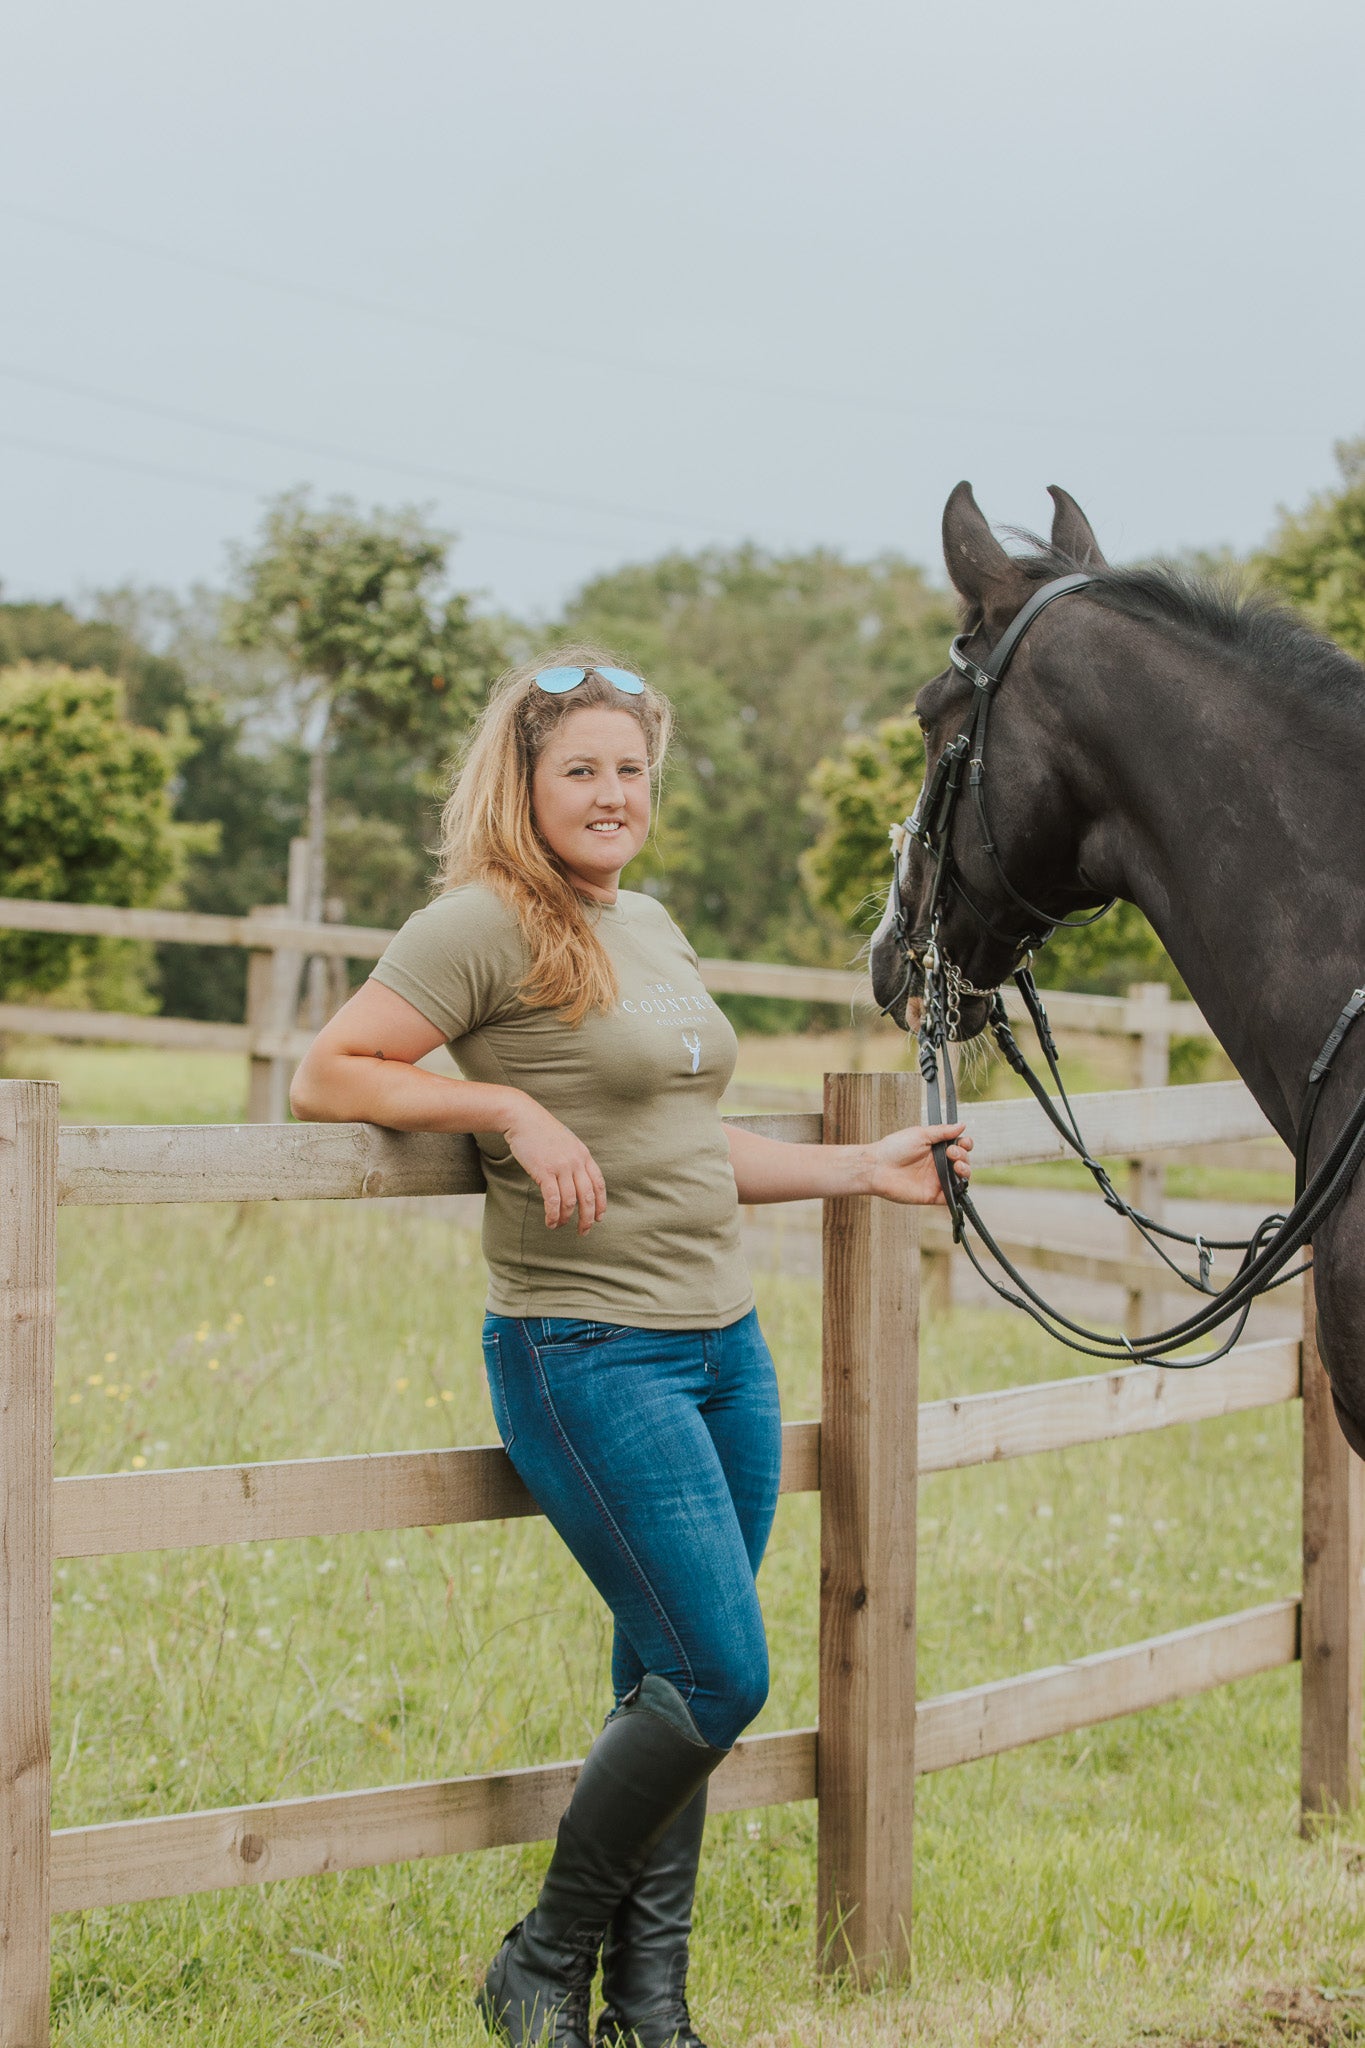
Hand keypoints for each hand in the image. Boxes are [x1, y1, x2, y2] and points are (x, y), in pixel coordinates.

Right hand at [502, 1096, 606, 1232]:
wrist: (523, 1118)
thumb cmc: (542, 1131)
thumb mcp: (566, 1142)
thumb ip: (574, 1159)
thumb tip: (576, 1179)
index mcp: (583, 1155)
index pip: (598, 1184)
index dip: (601, 1203)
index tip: (599, 1217)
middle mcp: (576, 1162)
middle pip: (588, 1196)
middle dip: (588, 1218)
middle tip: (584, 1231)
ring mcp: (561, 1167)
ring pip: (570, 1201)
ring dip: (566, 1218)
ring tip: (560, 1225)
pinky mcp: (544, 1171)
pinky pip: (553, 1200)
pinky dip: (553, 1214)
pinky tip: (550, 1222)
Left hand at [868, 1122, 972, 1206]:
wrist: (878, 1167)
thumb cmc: (894, 1148)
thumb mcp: (920, 1134)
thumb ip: (942, 1131)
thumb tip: (962, 1125)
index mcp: (937, 1149)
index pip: (960, 1147)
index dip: (965, 1144)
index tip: (962, 1142)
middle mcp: (939, 1165)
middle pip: (964, 1161)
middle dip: (964, 1156)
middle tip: (952, 1153)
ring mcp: (937, 1180)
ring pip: (962, 1179)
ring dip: (966, 1170)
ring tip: (957, 1165)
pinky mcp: (933, 1195)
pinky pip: (952, 1197)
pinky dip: (959, 1192)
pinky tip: (957, 1182)